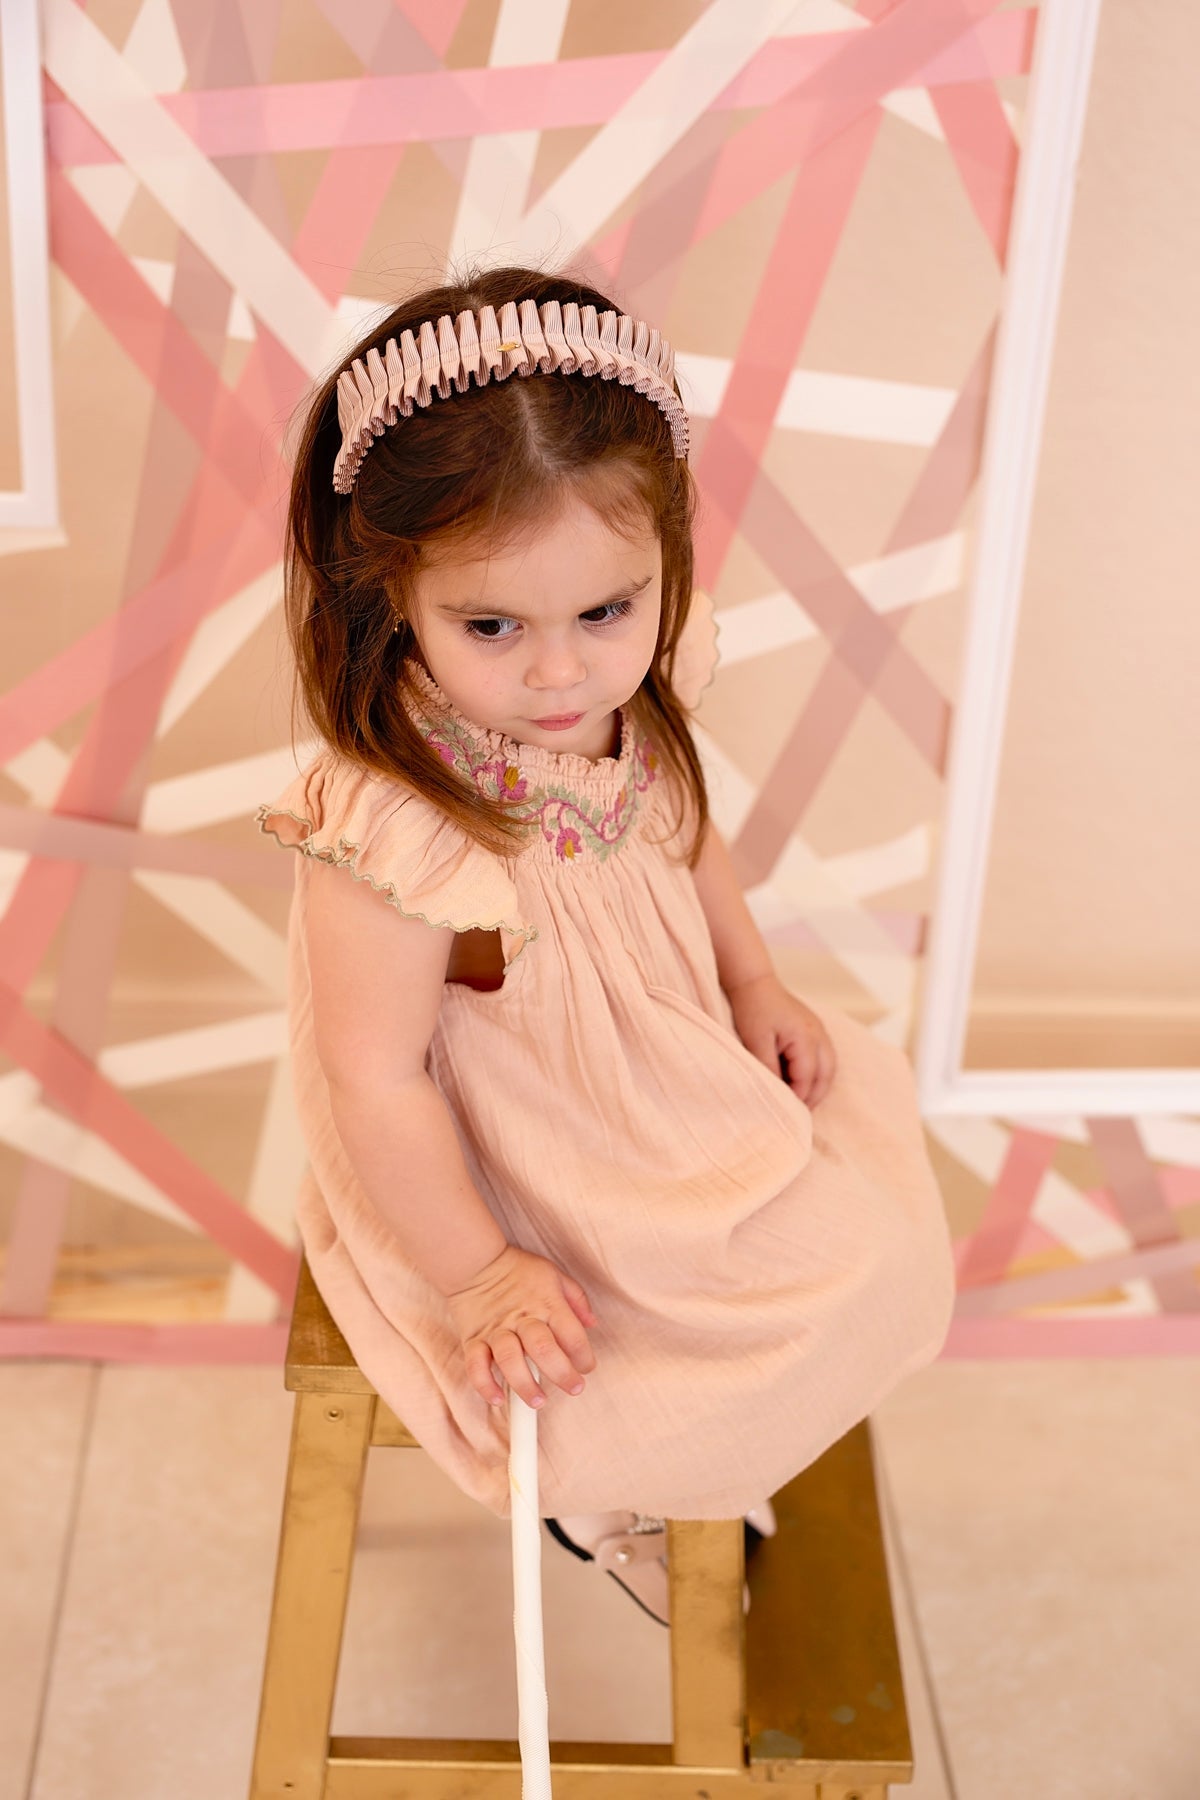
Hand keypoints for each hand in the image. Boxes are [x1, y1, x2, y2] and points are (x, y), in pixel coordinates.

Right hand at [444, 1242, 598, 1410]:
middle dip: (562, 1374)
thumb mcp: (554, 1274)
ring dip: (525, 1385)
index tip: (586, 1368)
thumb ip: (576, 1298)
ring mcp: (496, 1330)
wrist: (475, 1262)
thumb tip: (592, 1324)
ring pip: (510, 1359)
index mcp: (547, 1303)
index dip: (584, 1356)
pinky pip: (476, 1365)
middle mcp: (523, 1318)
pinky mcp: (474, 1338)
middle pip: (543, 1349)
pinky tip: (497, 1399)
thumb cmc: (518, 1270)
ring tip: (539, 1401)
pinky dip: (485, 1384)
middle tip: (574, 1388)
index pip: (572, 1334)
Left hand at [727, 972, 836, 1107]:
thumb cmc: (752, 1009)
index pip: (808, 1078)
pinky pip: (823, 1058)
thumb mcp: (756, 1041)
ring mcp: (820, 1031)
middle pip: (826, 1076)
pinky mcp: (814, 1030)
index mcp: (806, 1037)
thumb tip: (778, 1094)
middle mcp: (819, 1035)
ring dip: (817, 1087)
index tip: (787, 1113)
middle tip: (797, 1114)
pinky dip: (816, 1074)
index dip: (798, 1098)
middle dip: (813, 1097)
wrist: (754, 982)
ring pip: (828, 1069)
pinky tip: (799, 1082)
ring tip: (800, 1102)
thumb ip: (768, 1068)